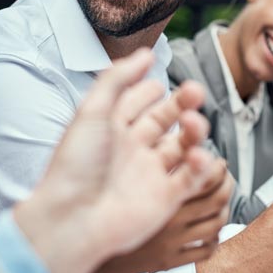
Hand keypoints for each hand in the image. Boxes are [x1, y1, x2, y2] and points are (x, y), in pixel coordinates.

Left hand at [16, 48, 219, 272]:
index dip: (148, 90)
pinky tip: (197, 154)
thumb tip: (145, 53)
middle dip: (182, 104)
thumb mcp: (92, 111)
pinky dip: (200, 164)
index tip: (158, 81)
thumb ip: (117, 78)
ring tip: (195, 122)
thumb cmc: (76, 165)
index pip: (136, 103)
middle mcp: (131, 150)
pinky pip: (191, 177)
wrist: (72, 219)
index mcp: (110, 129)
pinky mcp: (165, 198)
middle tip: (195, 91)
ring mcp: (150, 174)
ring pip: (182, 145)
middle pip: (164, 120)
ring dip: (194, 130)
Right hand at [82, 160, 231, 272]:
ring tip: (220, 203)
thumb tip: (174, 134)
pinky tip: (209, 230)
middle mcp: (169, 217)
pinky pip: (204, 251)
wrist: (83, 241)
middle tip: (225, 177)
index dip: (217, 165)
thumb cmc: (100, 197)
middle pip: (217, 198)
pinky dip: (214, 239)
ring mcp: (171, 242)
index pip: (206, 175)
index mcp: (159, 190)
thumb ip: (150, 150)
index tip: (218, 160)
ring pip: (215, 225)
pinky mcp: (168, 262)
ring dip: (225, 211)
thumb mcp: (121, 166)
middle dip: (228, 184)